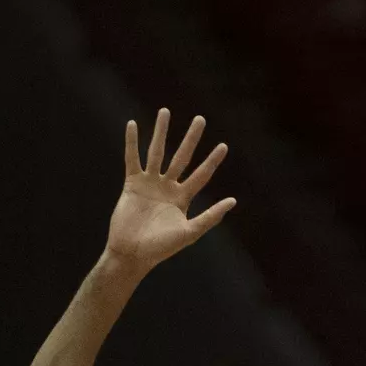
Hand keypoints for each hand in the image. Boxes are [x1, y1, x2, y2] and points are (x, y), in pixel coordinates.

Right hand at [105, 109, 236, 273]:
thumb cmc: (161, 248)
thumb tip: (233, 201)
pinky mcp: (132, 184)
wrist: (132, 253)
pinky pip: (132, 159)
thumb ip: (210, 217)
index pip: (202, 175)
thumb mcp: (190, 233)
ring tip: (165, 111)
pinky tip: (133, 125)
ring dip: (161, 132)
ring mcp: (150, 184)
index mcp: (183, 198)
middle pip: (182, 157)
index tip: (223, 145)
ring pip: (157, 152)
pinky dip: (132, 142)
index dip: (212, 161)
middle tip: (201, 119)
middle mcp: (168, 188)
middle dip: (191, 138)